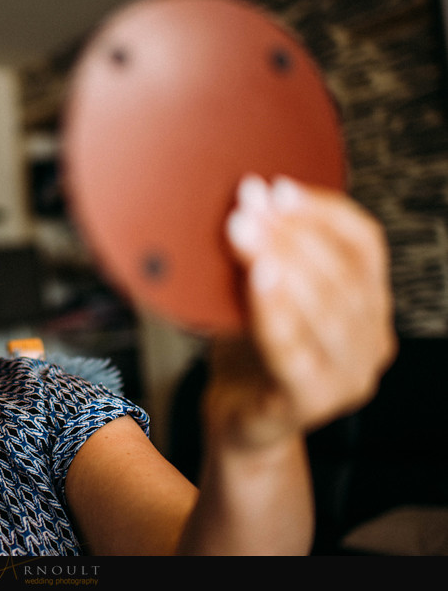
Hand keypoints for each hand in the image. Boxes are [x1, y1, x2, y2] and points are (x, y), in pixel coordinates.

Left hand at [205, 175, 395, 449]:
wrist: (236, 419)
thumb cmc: (251, 350)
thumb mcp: (262, 293)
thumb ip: (266, 255)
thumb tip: (247, 200)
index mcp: (369, 305)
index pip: (365, 245)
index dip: (324, 211)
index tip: (278, 188)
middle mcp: (370, 340)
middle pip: (343, 273)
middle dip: (291, 232)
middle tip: (248, 206)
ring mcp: (349, 376)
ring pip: (324, 309)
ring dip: (281, 261)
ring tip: (244, 231)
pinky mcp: (314, 402)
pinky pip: (294, 350)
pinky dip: (274, 310)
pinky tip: (255, 280)